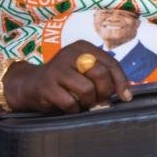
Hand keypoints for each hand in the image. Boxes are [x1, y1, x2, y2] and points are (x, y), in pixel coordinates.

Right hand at [4, 40, 130, 113]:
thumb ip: (104, 77)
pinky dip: (74, 109)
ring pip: (87, 90)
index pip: (111, 63)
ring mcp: (56, 69)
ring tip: (83, 102)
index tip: (126, 96)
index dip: (121, 82)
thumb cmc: (65, 80)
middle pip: (101, 75)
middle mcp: (69, 54)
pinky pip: (70, 103)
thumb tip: (127, 93)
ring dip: (88, 102)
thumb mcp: (85, 71)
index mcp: (83, 47)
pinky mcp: (45, 85)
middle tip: (98, 100)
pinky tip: (69, 106)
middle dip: (104, 92)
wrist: (29, 84)